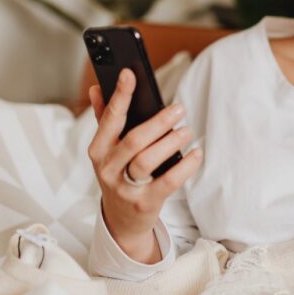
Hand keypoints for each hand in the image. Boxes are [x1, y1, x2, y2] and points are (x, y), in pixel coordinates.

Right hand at [86, 69, 201, 261]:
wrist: (122, 221)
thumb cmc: (118, 175)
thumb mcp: (107, 150)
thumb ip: (104, 119)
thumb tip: (97, 88)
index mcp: (98, 150)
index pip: (110, 118)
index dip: (120, 95)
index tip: (130, 73)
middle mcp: (108, 169)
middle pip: (134, 140)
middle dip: (158, 122)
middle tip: (179, 109)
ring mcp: (125, 188)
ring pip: (147, 161)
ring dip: (170, 142)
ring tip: (187, 131)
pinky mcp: (145, 203)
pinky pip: (167, 182)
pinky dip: (185, 166)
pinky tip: (196, 153)